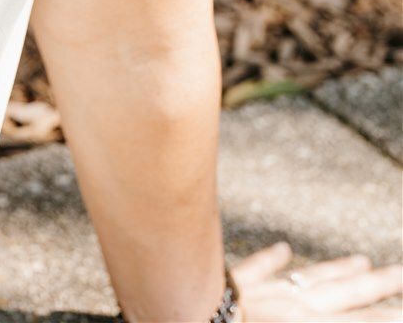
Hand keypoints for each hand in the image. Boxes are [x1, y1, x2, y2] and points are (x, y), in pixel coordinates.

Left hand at [231, 241, 402, 320]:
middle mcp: (290, 305)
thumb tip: (304, 278)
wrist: (184, 313)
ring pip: (308, 279)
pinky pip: (256, 271)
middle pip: (342, 294)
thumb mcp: (289, 321)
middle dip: (376, 287)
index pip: (355, 319)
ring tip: (362, 261)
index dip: (383, 315)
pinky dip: (271, 261)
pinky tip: (282, 248)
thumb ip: (304, 308)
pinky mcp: (233, 285)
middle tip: (401, 273)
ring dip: (336, 270)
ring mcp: (263, 292)